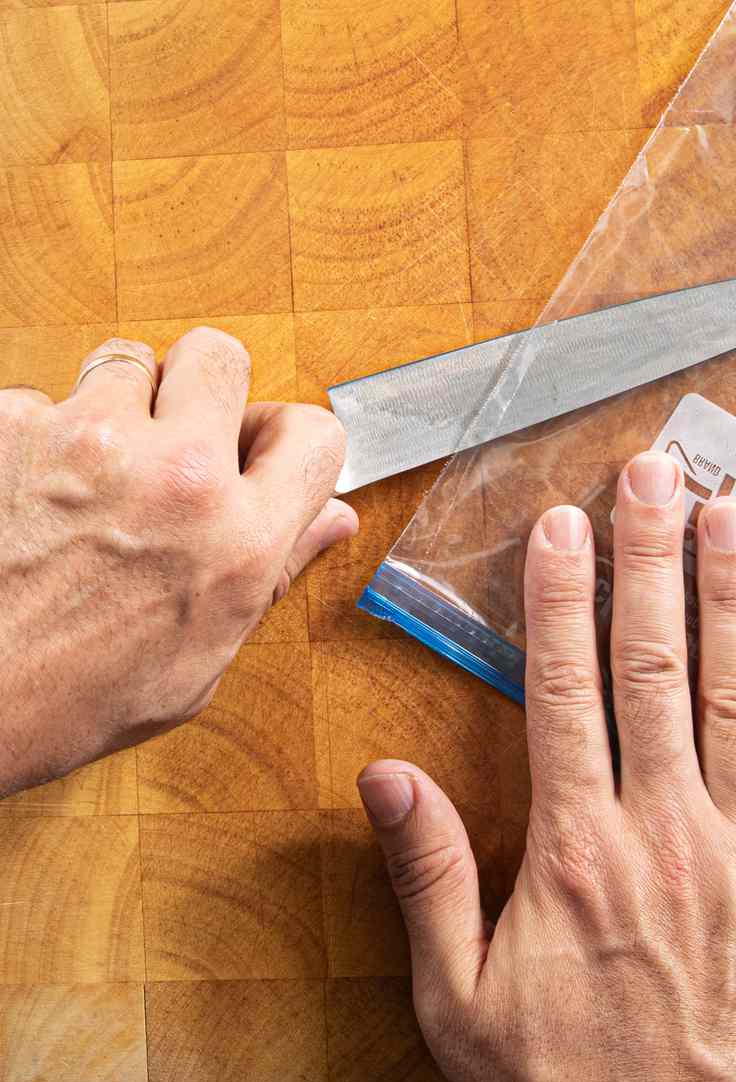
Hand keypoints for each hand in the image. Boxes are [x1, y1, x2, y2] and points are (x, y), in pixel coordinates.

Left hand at [0, 329, 355, 796]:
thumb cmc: (71, 697)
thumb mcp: (203, 655)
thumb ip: (272, 572)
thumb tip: (330, 518)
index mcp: (239, 541)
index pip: (315, 433)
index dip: (288, 438)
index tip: (260, 450)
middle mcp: (177, 475)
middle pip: (219, 357)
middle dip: (204, 388)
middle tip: (180, 431)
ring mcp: (88, 439)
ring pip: (126, 360)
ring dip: (119, 401)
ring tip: (97, 463)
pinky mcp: (8, 424)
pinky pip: (37, 398)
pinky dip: (37, 434)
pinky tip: (31, 491)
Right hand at [358, 450, 735, 1081]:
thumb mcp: (458, 1005)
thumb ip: (430, 880)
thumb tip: (387, 775)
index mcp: (576, 850)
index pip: (566, 690)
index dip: (562, 598)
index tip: (561, 524)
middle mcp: (668, 830)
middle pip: (657, 667)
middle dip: (650, 560)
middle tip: (654, 473)